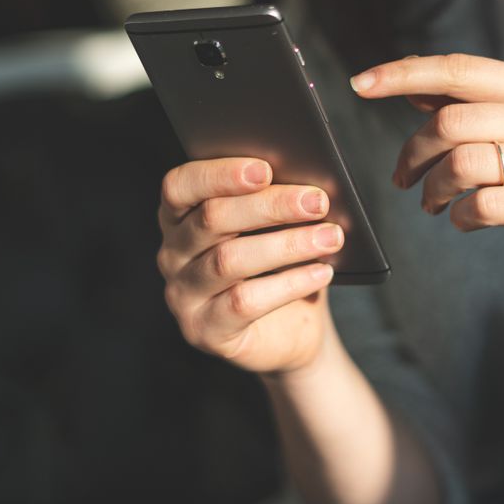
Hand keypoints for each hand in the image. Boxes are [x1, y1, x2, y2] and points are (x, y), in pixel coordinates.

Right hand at [155, 157, 343, 374]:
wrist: (289, 334)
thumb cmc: (279, 267)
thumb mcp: (274, 228)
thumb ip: (274, 202)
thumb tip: (305, 183)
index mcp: (180, 217)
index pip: (180, 186)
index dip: (218, 174)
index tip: (265, 169)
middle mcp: (173, 254)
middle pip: (211, 219)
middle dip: (270, 206)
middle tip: (317, 201)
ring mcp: (183, 295)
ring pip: (229, 260)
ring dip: (287, 244)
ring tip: (330, 237)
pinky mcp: (204, 330)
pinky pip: (245, 302)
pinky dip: (289, 284)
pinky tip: (322, 273)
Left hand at [351, 53, 503, 289]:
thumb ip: (464, 103)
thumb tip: (409, 82)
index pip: (459, 69)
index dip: (404, 74)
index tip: (358, 84)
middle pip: (452, 121)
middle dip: (414, 152)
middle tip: (404, 177)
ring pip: (462, 163)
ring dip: (433, 188)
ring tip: (432, 202)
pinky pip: (483, 205)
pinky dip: (459, 216)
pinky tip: (462, 219)